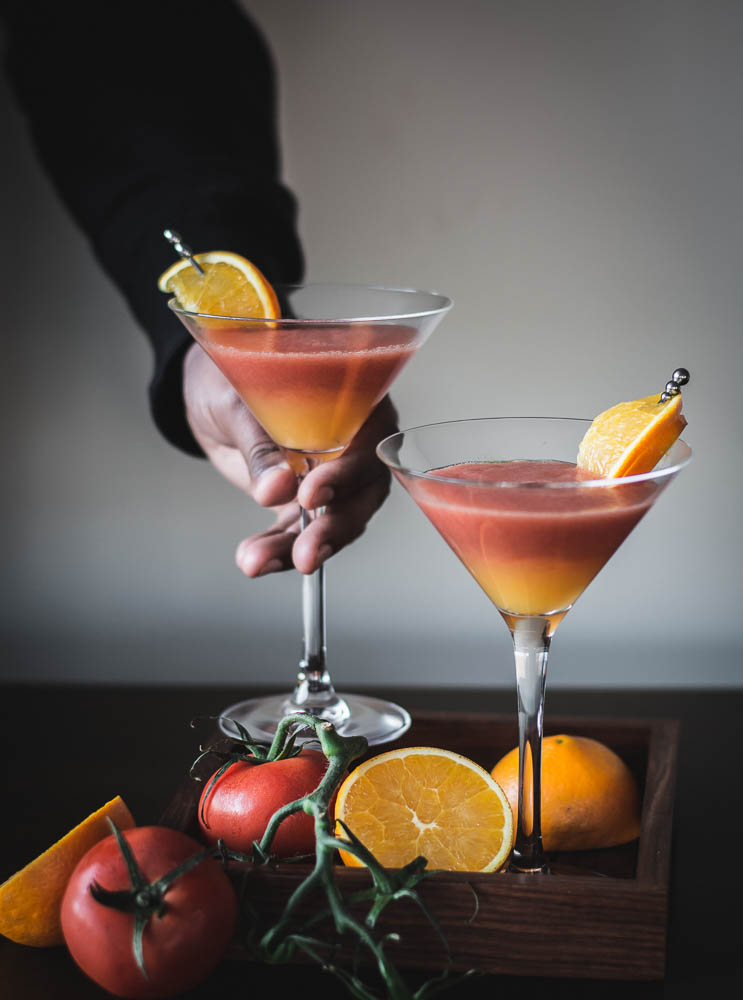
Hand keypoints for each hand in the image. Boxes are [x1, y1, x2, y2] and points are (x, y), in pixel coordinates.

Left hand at [183, 343, 396, 575]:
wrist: (209, 393)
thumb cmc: (231, 378)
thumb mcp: (240, 404)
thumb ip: (262, 446)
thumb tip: (275, 489)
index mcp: (356, 402)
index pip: (367, 443)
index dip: (347, 473)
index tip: (311, 493)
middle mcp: (355, 442)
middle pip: (362, 492)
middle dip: (333, 526)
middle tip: (304, 551)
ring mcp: (335, 476)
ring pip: (336, 520)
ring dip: (301, 547)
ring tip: (259, 561)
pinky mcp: (307, 503)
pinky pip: (302, 533)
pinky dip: (279, 550)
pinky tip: (254, 559)